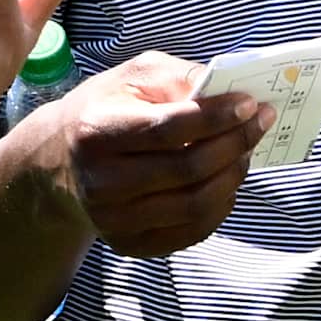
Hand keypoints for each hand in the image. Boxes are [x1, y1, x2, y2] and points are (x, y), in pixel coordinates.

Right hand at [52, 52, 270, 257]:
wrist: (61, 162)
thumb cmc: (106, 111)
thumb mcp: (132, 78)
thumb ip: (179, 77)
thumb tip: (229, 91)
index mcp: (97, 132)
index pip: (169, 129)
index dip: (217, 117)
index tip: (250, 104)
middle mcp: (102, 182)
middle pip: (189, 169)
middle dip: (235, 144)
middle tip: (259, 124)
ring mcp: (115, 219)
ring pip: (197, 204)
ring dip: (234, 176)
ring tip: (245, 151)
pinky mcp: (131, 243)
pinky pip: (193, 230)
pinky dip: (221, 205)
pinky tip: (226, 181)